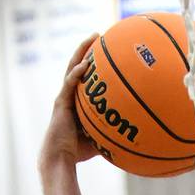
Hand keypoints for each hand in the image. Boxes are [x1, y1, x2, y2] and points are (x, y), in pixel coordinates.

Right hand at [39, 35, 101, 173]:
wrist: (60, 159)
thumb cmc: (78, 152)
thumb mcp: (100, 137)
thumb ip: (112, 129)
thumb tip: (135, 132)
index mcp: (77, 101)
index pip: (85, 76)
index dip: (93, 62)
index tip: (104, 49)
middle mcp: (69, 95)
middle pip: (77, 66)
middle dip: (87, 50)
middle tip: (98, 35)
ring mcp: (63, 97)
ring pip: (72, 69)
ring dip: (81, 53)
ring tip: (91, 38)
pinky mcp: (60, 103)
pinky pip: (69, 84)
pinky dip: (76, 73)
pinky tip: (85, 64)